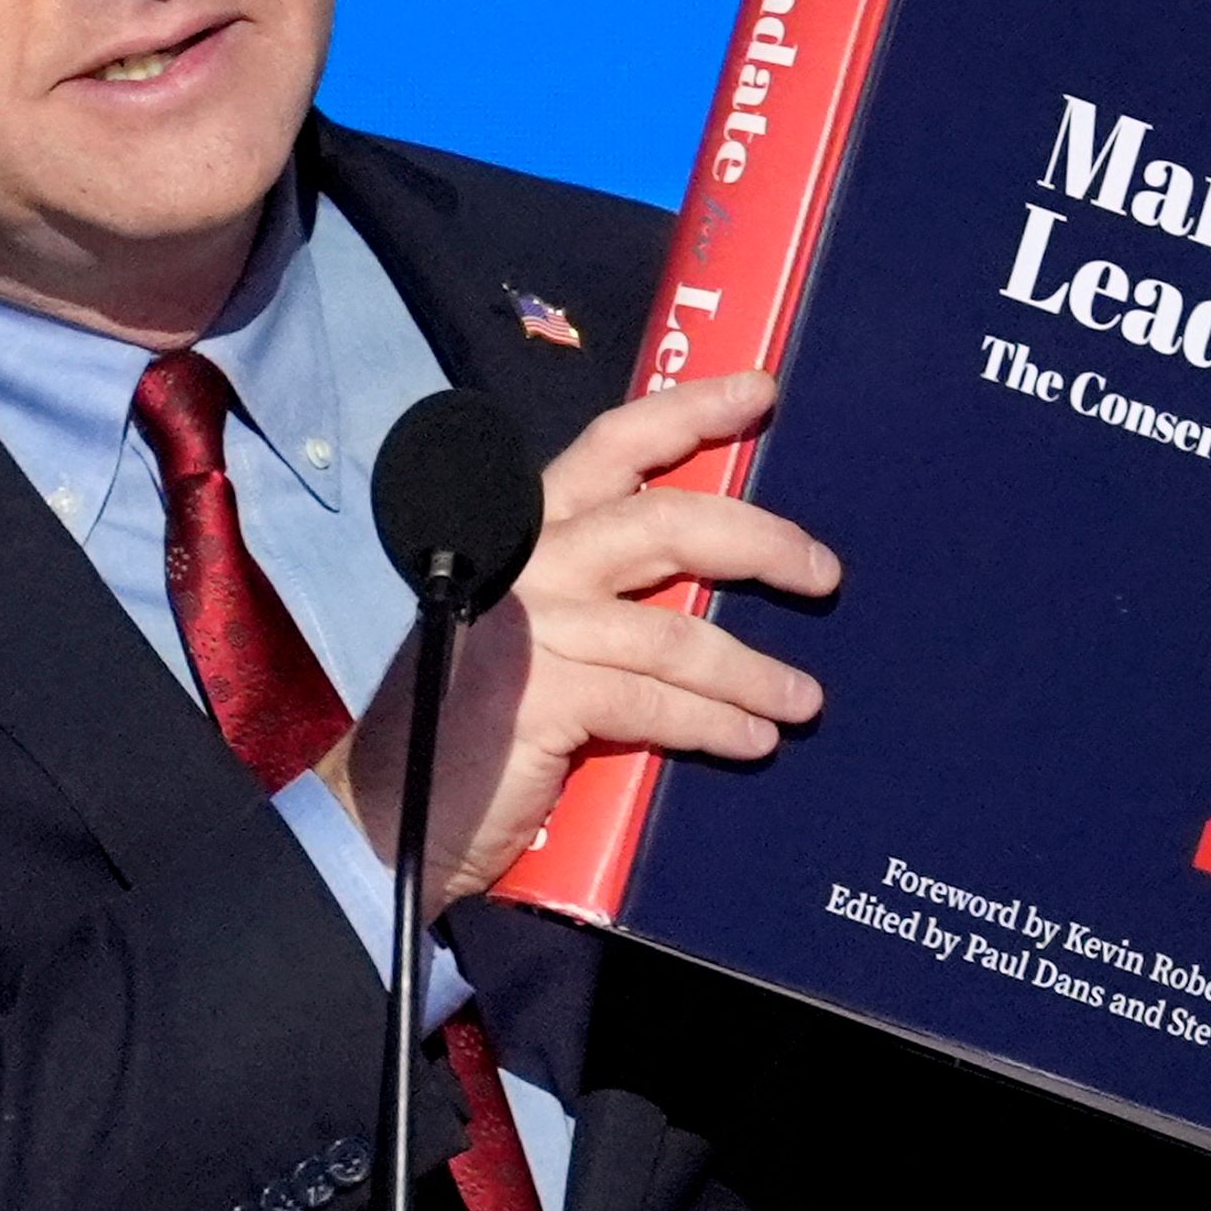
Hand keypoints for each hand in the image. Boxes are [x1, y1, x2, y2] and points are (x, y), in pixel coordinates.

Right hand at [340, 369, 838, 919]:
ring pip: (677, 631)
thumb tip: (711, 577)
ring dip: (754, 669)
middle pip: (666, 523)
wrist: (387, 818)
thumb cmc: (471, 722)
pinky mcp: (541, 699)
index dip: (689, 411)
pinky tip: (752, 740)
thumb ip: (599, 591)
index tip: (761, 391)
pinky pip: (657, 703)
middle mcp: (525, 563)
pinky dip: (716, 723)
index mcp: (524, 533)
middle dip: (760, 541)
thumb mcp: (532, 632)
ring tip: (804, 699)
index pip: (611, 446)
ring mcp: (531, 628)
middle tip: (824, 572)